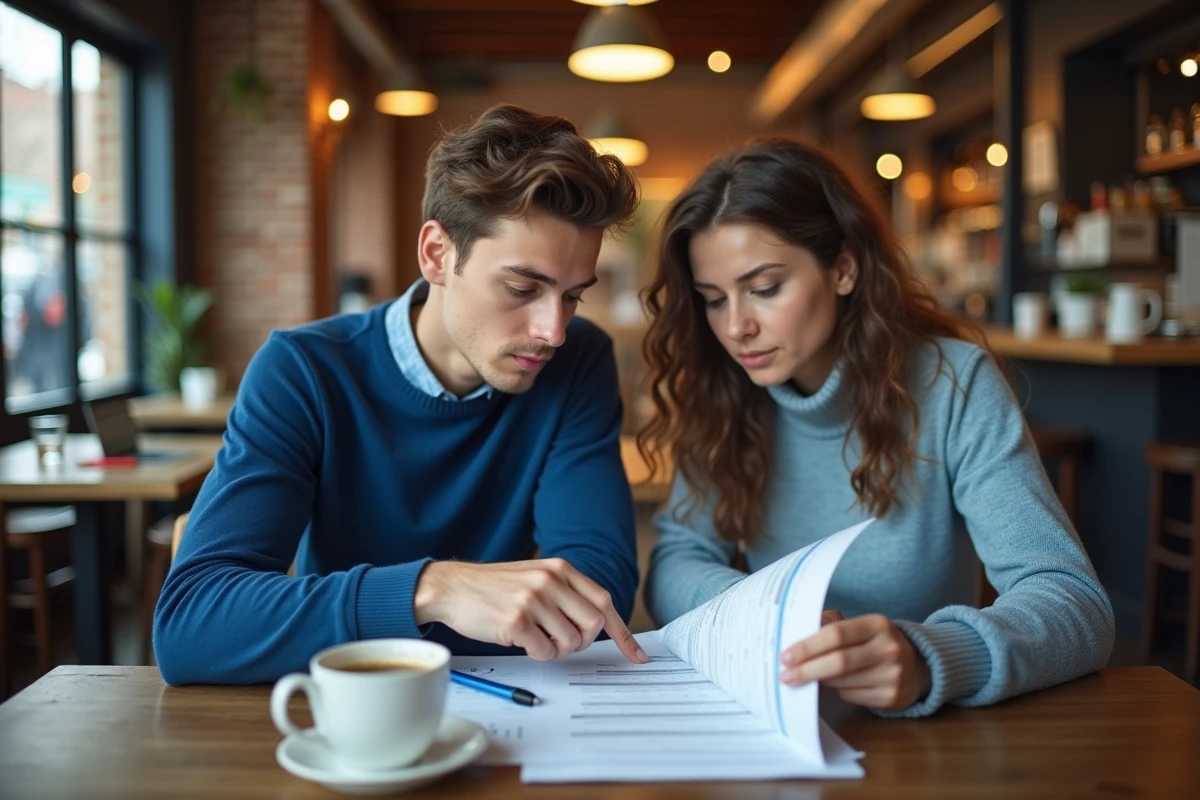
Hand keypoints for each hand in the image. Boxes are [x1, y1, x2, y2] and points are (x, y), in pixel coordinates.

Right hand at [414, 558, 647, 663]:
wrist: (451, 587)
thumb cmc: (493, 587)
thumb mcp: (534, 576)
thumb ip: (565, 593)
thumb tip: (596, 624)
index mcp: (560, 568)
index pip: (604, 602)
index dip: (622, 632)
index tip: (636, 655)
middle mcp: (550, 580)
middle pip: (593, 625)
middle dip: (582, 642)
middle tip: (562, 642)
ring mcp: (533, 599)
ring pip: (570, 642)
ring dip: (556, 649)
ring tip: (535, 638)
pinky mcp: (516, 620)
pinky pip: (545, 651)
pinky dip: (537, 654)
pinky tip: (521, 642)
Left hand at [778, 613, 930, 710]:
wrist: (917, 667)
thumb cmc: (876, 643)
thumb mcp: (861, 627)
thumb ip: (832, 626)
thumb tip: (797, 634)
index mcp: (877, 624)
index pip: (836, 634)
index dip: (808, 646)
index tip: (786, 656)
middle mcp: (889, 649)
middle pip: (838, 662)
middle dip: (807, 670)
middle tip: (785, 676)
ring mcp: (893, 675)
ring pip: (842, 682)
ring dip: (820, 681)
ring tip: (809, 677)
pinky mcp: (892, 697)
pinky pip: (851, 696)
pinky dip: (837, 691)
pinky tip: (835, 685)